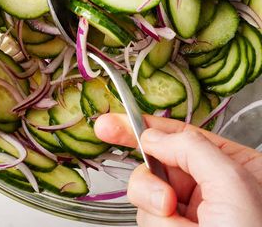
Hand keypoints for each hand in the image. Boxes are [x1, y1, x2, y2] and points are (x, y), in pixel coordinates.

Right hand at [95, 113, 261, 226]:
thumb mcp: (232, 183)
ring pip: (147, 196)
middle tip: (164, 202)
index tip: (110, 125)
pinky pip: (149, 220)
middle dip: (152, 183)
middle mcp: (209, 186)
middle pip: (157, 165)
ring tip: (181, 226)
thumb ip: (191, 148)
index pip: (179, 134)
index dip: (141, 126)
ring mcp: (193, 213)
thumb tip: (153, 137)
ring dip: (157, 212)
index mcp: (231, 164)